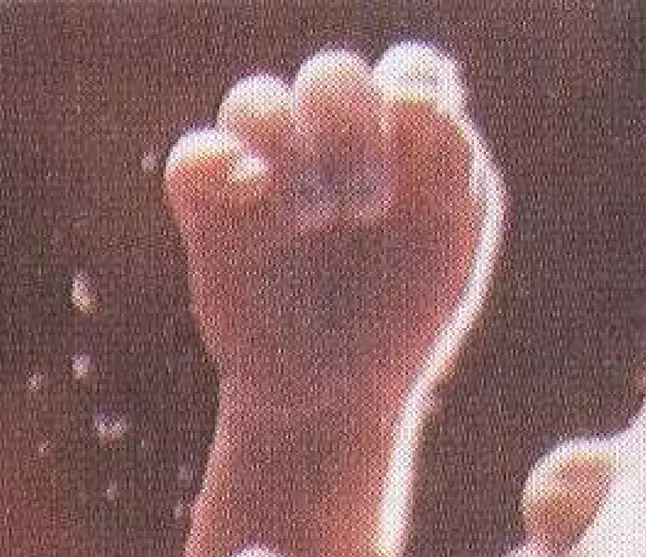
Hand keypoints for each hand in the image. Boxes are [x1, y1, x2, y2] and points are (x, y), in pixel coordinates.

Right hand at [163, 45, 502, 416]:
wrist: (339, 398)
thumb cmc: (401, 317)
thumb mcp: (451, 245)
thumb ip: (451, 162)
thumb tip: (415, 95)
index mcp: (399, 141)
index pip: (406, 70)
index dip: (412, 86)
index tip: (420, 137)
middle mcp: (328, 141)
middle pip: (333, 75)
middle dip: (353, 127)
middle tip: (371, 207)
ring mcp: (266, 170)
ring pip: (257, 100)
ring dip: (292, 150)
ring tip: (316, 220)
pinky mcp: (211, 208)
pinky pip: (194, 154)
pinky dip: (220, 161)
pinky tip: (253, 192)